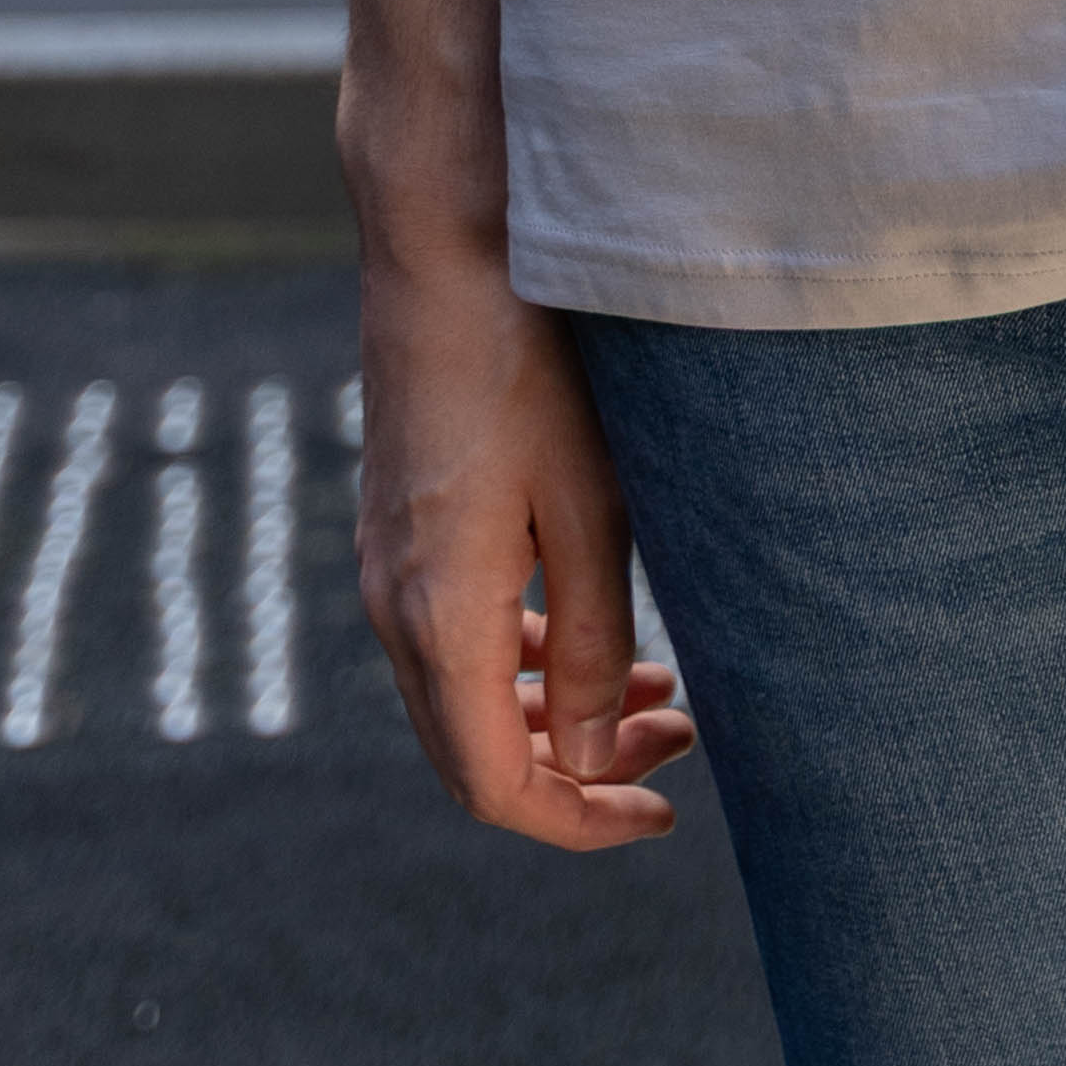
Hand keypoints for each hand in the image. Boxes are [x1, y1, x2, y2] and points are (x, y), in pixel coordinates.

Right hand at [355, 235, 695, 849]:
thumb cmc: (528, 361)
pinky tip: (584, 627)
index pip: (497, 786)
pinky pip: (449, 637)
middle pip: (476, 753)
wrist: (444, 244)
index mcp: (438, 618)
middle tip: (679, 742)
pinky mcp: (397, 527)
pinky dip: (518, 659)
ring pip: (463, 698)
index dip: (581, 820)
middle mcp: (393, 609)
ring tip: (658, 687)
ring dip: (554, 713)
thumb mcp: (588, 505)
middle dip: (579, 770)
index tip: (664, 812)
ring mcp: (385, 566)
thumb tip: (582, 755)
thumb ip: (588, 641)